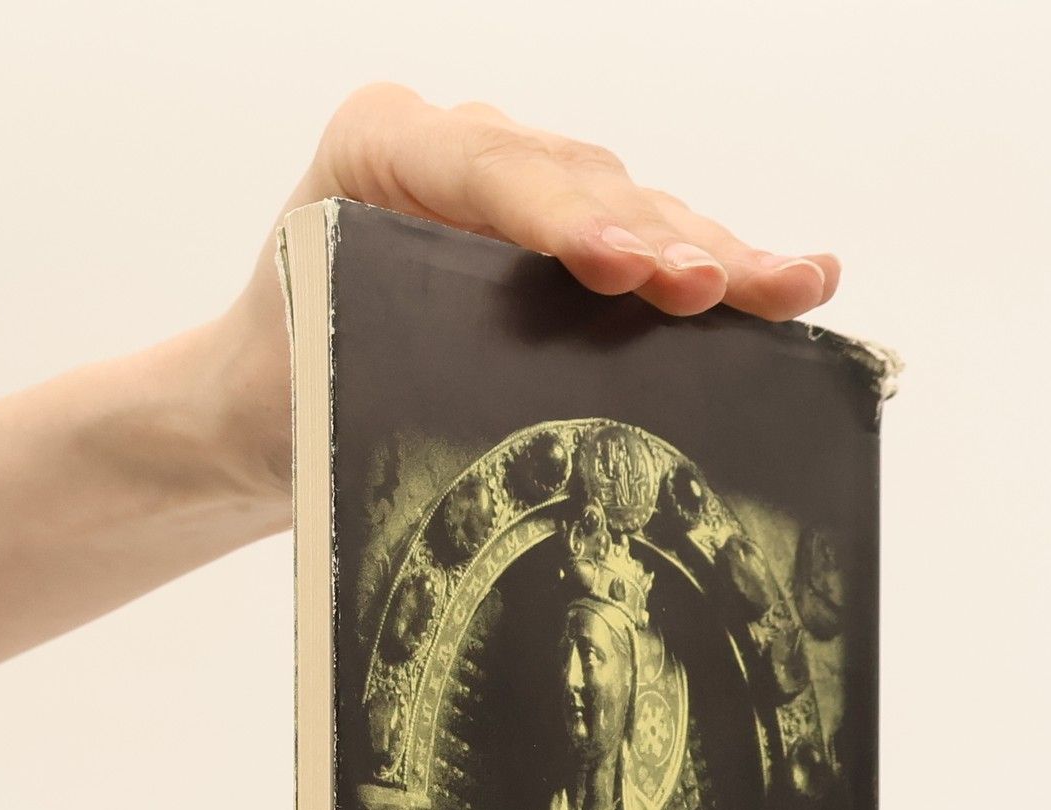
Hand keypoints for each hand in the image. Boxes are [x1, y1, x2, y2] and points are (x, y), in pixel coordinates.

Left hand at [222, 84, 844, 500]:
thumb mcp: (309, 372)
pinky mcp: (560, 236)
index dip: (562, 215)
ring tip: (790, 288)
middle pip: (580, 180)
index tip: (617, 265)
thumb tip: (511, 421)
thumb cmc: (276, 390)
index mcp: (379, 146)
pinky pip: (646, 238)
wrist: (257, 405)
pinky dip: (714, 267)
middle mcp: (457, 147)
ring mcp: (517, 187)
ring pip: (630, 204)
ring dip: (712, 253)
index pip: (485, 168)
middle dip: (657, 238)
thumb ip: (402, 360)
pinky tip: (793, 281)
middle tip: (718, 289)